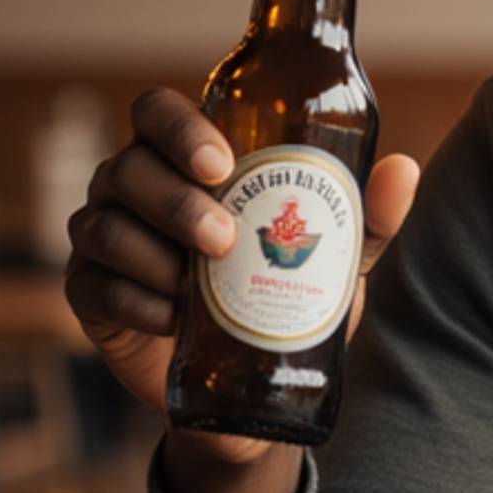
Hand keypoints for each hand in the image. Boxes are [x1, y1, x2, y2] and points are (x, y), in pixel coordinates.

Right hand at [63, 85, 420, 465]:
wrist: (257, 379)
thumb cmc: (289, 288)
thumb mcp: (338, 255)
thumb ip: (368, 215)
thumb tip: (402, 168)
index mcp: (185, 160)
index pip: (157, 113)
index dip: (180, 129)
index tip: (222, 165)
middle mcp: (135, 187)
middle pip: (126, 166)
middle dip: (174, 201)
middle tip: (223, 240)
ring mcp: (105, 237)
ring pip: (103, 224)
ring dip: (152, 252)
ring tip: (195, 283)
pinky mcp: (90, 293)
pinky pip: (93, 285)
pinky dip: (135, 302)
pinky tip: (173, 319)